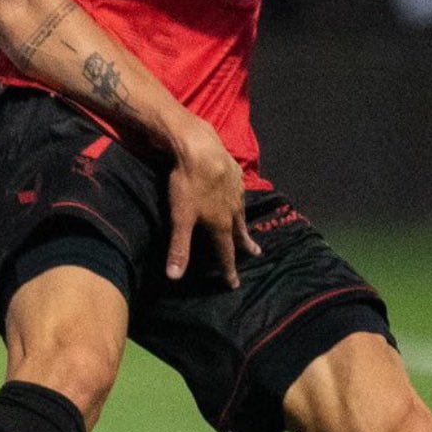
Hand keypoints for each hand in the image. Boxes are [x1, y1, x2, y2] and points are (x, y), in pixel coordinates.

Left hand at [159, 111, 259, 285]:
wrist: (200, 148)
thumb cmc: (189, 184)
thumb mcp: (181, 218)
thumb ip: (179, 248)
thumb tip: (175, 277)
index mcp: (221, 223)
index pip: (226, 252)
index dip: (229, 269)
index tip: (234, 284)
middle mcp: (233, 209)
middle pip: (240, 231)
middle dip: (245, 245)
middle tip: (256, 253)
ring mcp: (236, 190)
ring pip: (241, 210)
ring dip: (244, 221)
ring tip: (246, 226)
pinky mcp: (234, 172)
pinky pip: (239, 190)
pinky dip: (239, 197)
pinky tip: (237, 194)